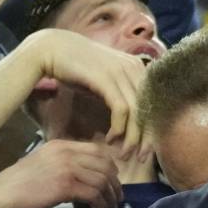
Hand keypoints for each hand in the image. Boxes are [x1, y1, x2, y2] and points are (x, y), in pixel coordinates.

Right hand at [0, 140, 123, 207]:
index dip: (109, 167)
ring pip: (102, 181)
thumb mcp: (41, 164)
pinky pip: (94, 195)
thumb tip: (82, 176)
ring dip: (110, 198)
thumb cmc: (15, 186)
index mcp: (60, 145)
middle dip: (114, 183)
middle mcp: (66, 152)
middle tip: (116, 198)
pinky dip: (101, 206)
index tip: (112, 181)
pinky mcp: (65, 186)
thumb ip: (61, 164)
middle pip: (105, 165)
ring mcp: (67, 168)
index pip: (97, 151)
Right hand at [16, 30, 149, 147]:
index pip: (154, 103)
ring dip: (133, 138)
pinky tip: (111, 140)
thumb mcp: (105, 80)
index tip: (148, 149)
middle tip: (141, 158)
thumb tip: (129, 116)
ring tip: (125, 154)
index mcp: (138, 68)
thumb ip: (120, 92)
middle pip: (150, 109)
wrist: (53, 49)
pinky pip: (121, 109)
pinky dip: (119, 128)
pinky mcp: (107, 79)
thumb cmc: (78, 68)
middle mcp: (135, 68)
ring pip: (137, 112)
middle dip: (148, 137)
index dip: (153, 128)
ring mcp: (122, 72)